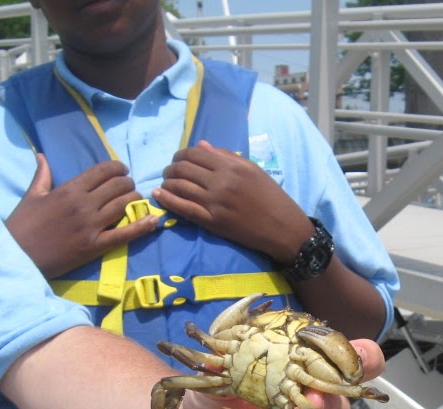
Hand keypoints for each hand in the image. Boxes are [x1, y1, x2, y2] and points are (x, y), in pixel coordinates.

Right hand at [6, 154, 156, 277]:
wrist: (16, 255)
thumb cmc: (22, 225)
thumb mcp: (32, 195)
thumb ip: (42, 175)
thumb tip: (42, 156)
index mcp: (69, 189)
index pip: (103, 171)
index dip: (118, 168)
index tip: (122, 170)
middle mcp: (84, 204)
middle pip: (118, 186)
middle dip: (128, 183)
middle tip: (129, 187)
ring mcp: (91, 226)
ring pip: (125, 205)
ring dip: (135, 200)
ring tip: (136, 200)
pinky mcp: (95, 246)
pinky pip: (124, 234)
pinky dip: (142, 226)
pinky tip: (153, 220)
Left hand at [152, 140, 314, 263]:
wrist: (283, 228)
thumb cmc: (271, 197)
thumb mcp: (253, 170)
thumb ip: (226, 156)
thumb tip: (201, 146)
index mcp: (232, 166)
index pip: (196, 153)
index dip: (181, 154)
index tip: (178, 160)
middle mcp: (222, 182)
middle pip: (183, 168)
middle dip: (171, 168)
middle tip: (169, 172)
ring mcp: (215, 202)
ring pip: (180, 187)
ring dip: (167, 183)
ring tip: (165, 183)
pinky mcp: (213, 222)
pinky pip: (183, 208)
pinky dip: (167, 200)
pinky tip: (159, 195)